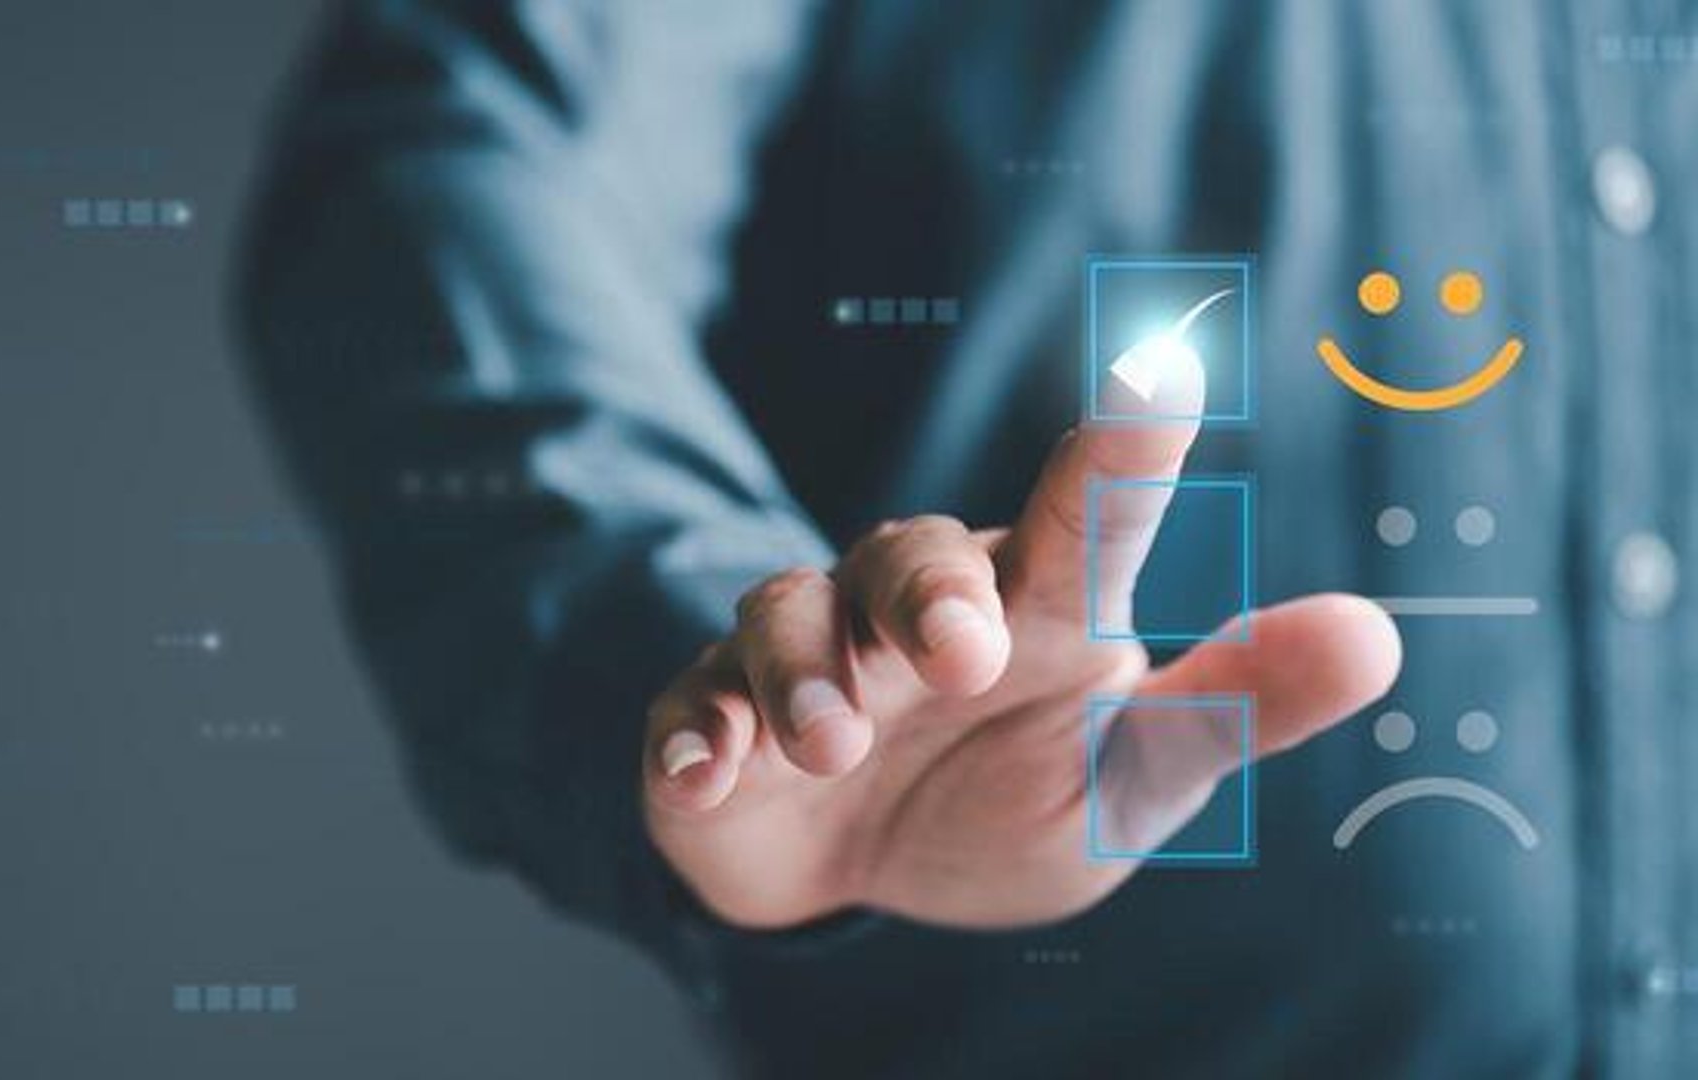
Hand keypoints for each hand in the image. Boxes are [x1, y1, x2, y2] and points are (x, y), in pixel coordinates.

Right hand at [642, 358, 1400, 928]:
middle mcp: (914, 615)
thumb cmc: (1007, 800)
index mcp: (1033, 614)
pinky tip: (706, 776)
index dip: (1122, 452)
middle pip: (910, 554)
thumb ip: (1230, 709)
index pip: (1084, 521)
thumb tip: (1380, 637)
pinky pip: (693, 708)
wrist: (856, 879)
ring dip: (806, 675)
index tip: (1166, 373)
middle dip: (928, 594)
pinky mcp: (713, 725)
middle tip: (959, 655)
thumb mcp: (1127, 778)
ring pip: (789, 616)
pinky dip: (697, 735)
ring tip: (829, 746)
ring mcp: (807, 664)